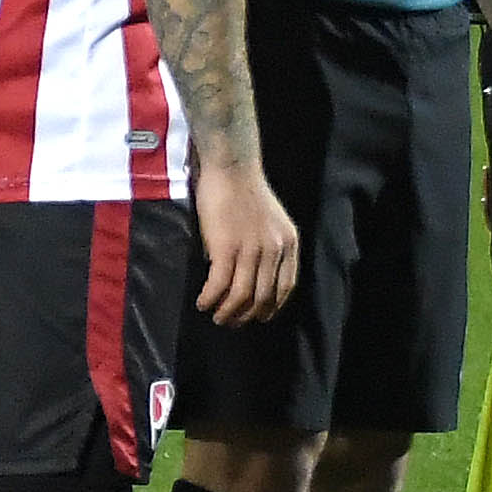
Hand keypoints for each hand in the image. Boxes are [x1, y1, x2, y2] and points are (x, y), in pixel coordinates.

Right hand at [188, 158, 299, 326]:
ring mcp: (252, 250)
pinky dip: (210, 299)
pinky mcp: (227, 248)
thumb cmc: (246, 193)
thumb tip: (249, 275)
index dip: (273, 306)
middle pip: (264, 296)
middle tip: (231, 322)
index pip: (286, 286)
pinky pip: (220, 285)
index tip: (260, 317)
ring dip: (227, 312)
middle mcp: (275, 250)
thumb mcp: (271, 222)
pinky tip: (202, 303)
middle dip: (247, 315)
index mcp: (289, 243)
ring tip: (216, 317)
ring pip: (242, 296)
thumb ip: (267, 247)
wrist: (233, 169)